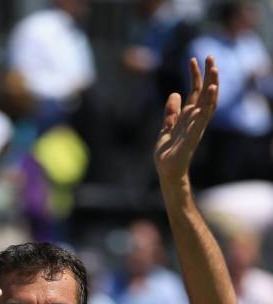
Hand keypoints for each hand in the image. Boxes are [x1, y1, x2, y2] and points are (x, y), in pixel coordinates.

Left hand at [154, 56, 218, 181]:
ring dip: (212, 88)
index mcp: (189, 117)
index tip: (193, 59)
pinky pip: (200, 122)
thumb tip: (174, 94)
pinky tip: (207, 97)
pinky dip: (205, 109)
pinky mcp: (191, 139)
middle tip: (211, 56)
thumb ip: (171, 113)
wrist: (167, 171)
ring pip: (207, 105)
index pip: (195, 92)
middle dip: (208, 75)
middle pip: (205, 94)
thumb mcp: (166, 128)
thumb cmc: (168, 153)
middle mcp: (195, 121)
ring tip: (214, 71)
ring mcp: (195, 129)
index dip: (195, 76)